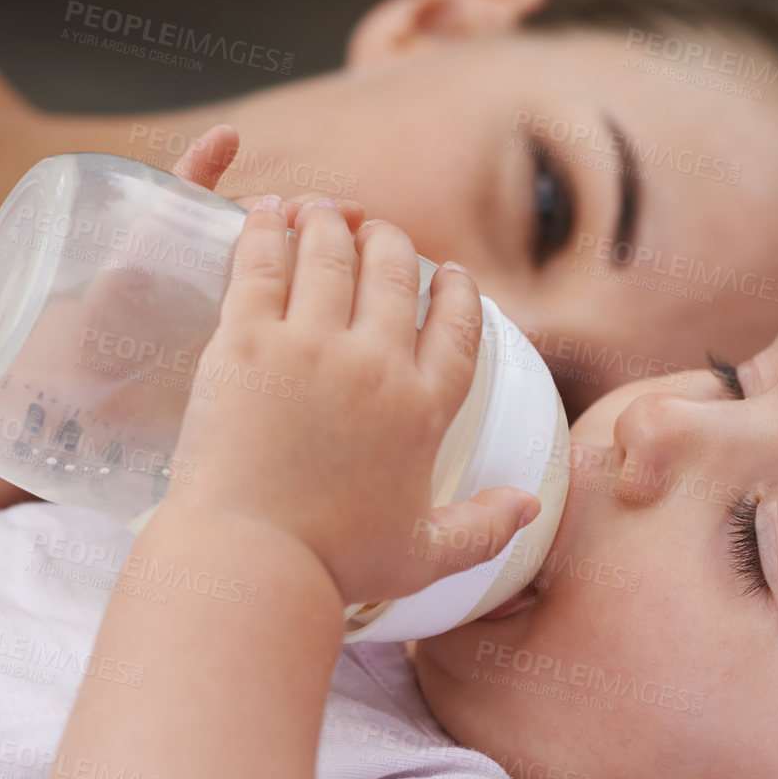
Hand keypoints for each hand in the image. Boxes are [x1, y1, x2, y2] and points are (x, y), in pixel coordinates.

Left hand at [163, 156, 538, 605]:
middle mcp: (376, 366)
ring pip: (330, 252)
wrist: (252, 561)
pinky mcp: (245, 341)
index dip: (456, 291)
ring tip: (320, 212)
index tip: (449, 273)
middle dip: (389, 240)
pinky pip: (262, 261)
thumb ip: (484, 528)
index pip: (457, 326)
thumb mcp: (425, 556)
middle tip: (373, 233)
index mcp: (424, 410)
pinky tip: (268, 212)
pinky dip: (268, 228)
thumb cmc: (334, 566)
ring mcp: (310, 347)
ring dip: (329, 222)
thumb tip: (532, 505)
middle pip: (394, 272)